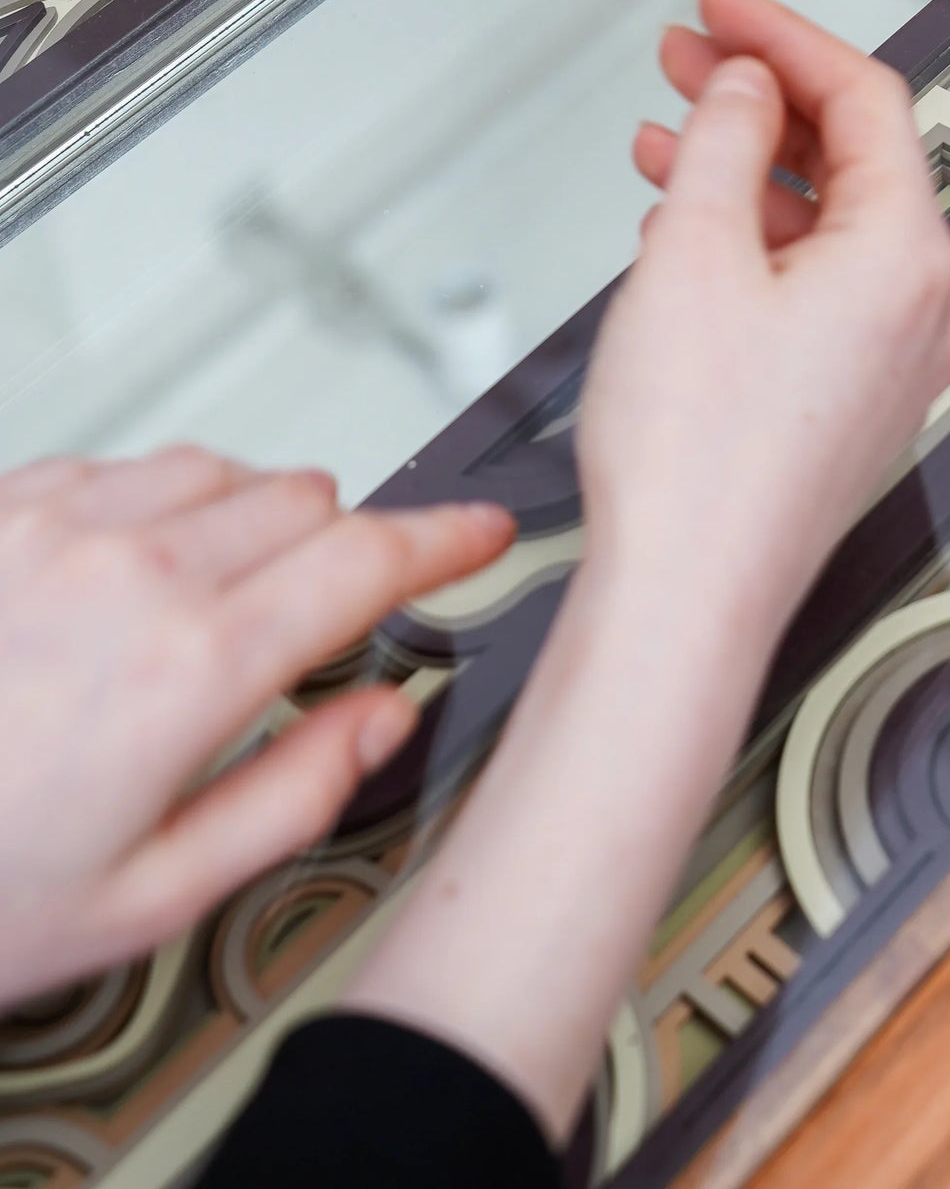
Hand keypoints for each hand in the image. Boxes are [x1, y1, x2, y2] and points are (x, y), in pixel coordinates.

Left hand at [0, 450, 511, 1009]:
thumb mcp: (152, 898)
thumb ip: (297, 793)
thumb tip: (385, 717)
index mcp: (189, 670)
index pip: (370, 560)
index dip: (448, 536)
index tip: (481, 529)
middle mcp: (129, 572)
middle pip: (305, 499)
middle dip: (335, 549)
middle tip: (305, 628)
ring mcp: (55, 526)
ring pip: (219, 470)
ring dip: (244, 520)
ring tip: (203, 609)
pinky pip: (119, 465)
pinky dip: (149, 508)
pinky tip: (116, 585)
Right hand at [590, 0, 949, 631]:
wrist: (685, 598)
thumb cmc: (697, 459)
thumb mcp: (691, 249)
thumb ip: (723, 138)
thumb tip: (746, 87)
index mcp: (907, 256)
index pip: (866, 98)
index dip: (785, 34)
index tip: (724, 4)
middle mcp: (920, 306)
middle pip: (853, 155)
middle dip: (763, 94)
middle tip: (688, 53)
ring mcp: (892, 358)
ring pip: (828, 221)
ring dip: (748, 165)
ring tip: (668, 129)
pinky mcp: (851, 399)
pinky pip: (816, 284)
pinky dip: (754, 237)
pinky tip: (687, 224)